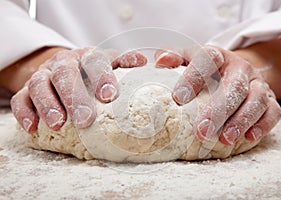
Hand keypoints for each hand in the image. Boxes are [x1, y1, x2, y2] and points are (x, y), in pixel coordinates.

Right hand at [11, 47, 146, 132]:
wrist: (66, 68)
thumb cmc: (93, 72)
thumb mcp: (110, 65)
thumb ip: (124, 63)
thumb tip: (142, 61)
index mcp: (86, 56)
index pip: (94, 61)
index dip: (101, 76)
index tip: (109, 96)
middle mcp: (63, 63)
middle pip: (65, 74)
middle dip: (74, 97)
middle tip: (85, 119)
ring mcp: (43, 75)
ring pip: (39, 85)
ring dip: (48, 105)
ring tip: (58, 124)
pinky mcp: (27, 90)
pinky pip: (21, 99)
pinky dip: (25, 112)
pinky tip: (33, 127)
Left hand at [155, 45, 280, 144]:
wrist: (234, 71)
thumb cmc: (204, 70)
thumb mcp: (188, 60)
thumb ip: (173, 58)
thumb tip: (162, 61)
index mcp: (217, 56)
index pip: (208, 58)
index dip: (193, 77)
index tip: (178, 99)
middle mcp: (240, 68)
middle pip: (234, 85)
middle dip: (218, 109)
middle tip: (201, 130)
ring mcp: (257, 83)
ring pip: (256, 99)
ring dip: (241, 120)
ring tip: (224, 139)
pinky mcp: (270, 99)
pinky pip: (273, 111)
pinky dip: (262, 124)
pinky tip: (248, 137)